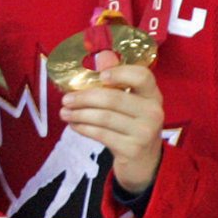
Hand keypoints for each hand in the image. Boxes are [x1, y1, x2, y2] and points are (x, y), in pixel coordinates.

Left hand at [61, 62, 165, 196]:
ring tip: (64, 112)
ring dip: (79, 114)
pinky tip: (73, 124)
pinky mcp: (132, 149)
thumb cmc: (131, 125)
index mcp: (153, 95)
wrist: (144, 161)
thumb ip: (116, 80)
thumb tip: (101, 56)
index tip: (99, 76)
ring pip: (103, 117)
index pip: (142, 76)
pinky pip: (101, 134)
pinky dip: (83, 128)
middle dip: (84, 97)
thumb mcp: (130, 102)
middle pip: (113, 98)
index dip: (120, 72)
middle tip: (65, 99)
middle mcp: (153, 112)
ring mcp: (145, 132)